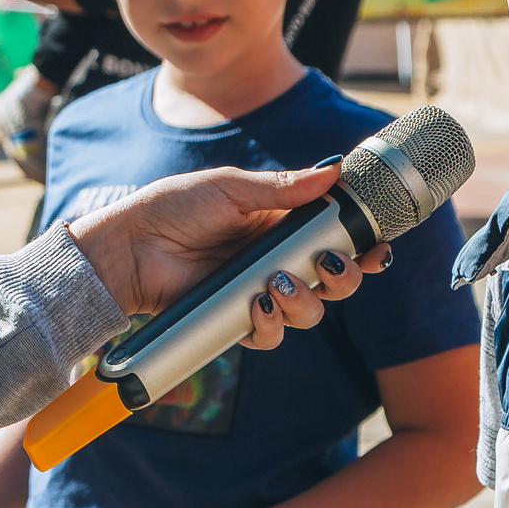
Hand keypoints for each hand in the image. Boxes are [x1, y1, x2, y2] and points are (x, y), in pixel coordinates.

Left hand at [64, 162, 387, 346]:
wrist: (130, 245)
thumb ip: (283, 187)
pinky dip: (270, 324)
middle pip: (336, 282)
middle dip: (344, 278)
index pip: (338, 240)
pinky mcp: (236, 319)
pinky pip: (270, 335)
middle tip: (328, 265)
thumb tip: (334, 171)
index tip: (377, 247)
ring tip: (276, 283)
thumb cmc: (173, 208)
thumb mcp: (230, 188)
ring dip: (304, 302)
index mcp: (283, 226)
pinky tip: (255, 305)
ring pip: (309, 313)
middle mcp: (279, 262)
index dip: (364, 247)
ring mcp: (260, 293)